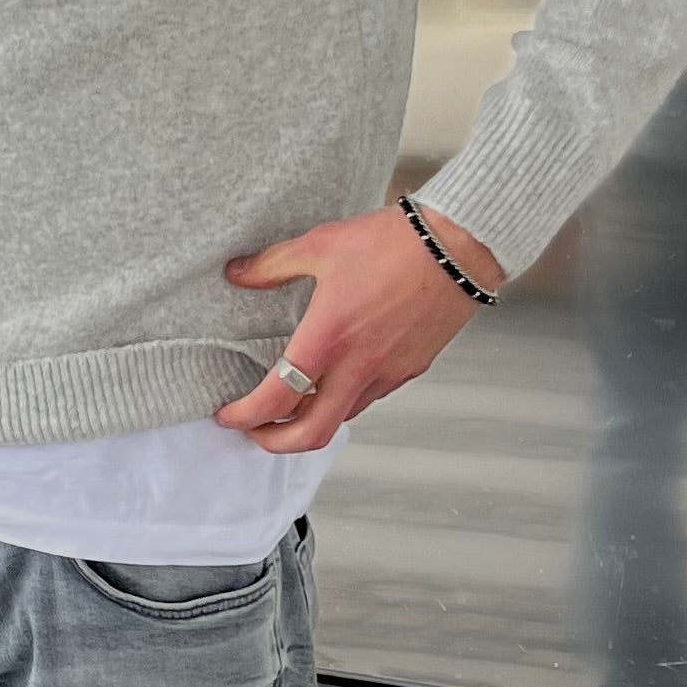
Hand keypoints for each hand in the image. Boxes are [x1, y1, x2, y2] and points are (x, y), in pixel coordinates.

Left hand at [215, 201, 504, 452]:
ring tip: (292, 405)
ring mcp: (387, 373)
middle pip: (311, 435)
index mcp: (328, 340)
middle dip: (275, 442)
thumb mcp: (321, 245)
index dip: (244, 416)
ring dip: (312, 421)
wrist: (457, 247)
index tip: (228, 415)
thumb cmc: (392, 243)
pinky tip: (336, 379)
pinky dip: (344, 400)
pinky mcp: (411, 369)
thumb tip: (236, 273)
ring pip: (342, 417)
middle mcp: (357, 367)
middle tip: (256, 431)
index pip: (276, 399)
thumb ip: (272, 265)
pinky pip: (370, 397)